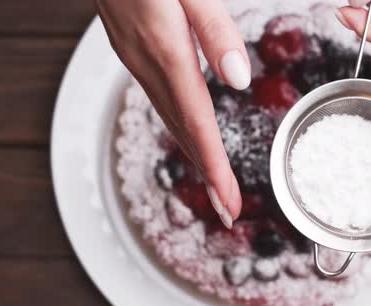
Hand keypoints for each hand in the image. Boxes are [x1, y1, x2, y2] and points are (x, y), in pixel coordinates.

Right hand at [96, 0, 249, 228]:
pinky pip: (161, 99)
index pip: (197, 123)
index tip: (229, 201)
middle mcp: (147, 63)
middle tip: (227, 209)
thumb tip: (237, 79)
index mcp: (166, 51)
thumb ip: (213, 30)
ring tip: (216, 183)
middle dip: (207, 174)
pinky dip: (181, 126)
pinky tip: (191, 133)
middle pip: (183, 131)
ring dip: (195, 154)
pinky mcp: (134, 50)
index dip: (214, 167)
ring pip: (171, 119)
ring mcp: (136, 59)